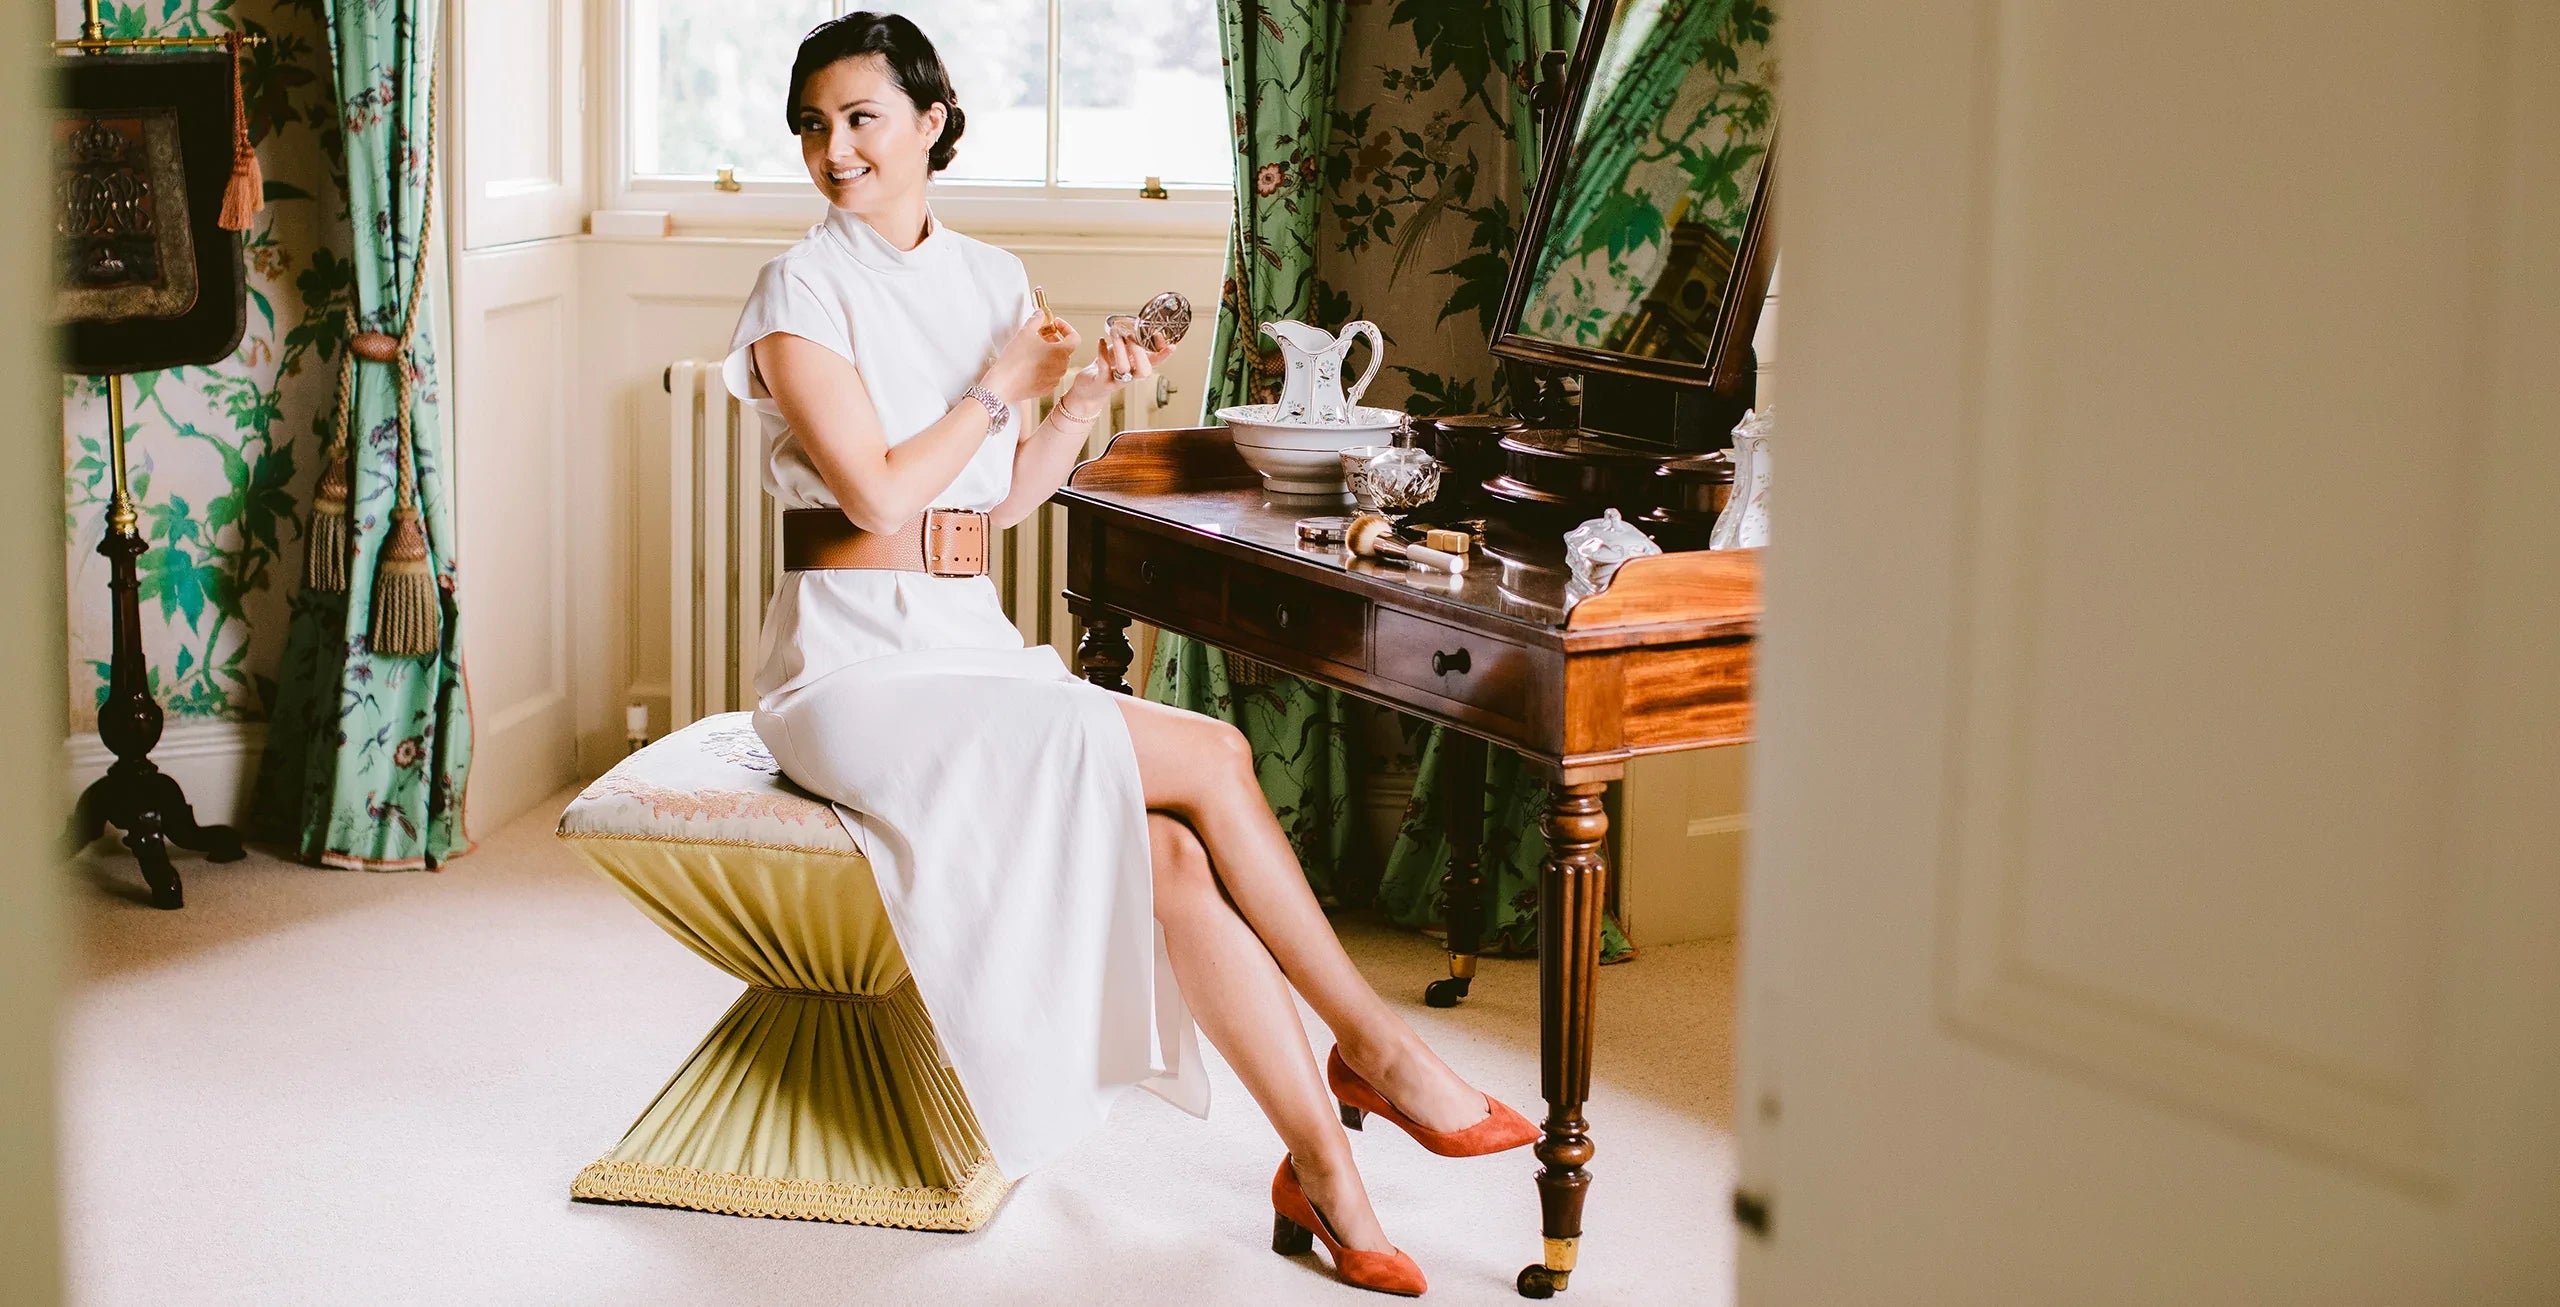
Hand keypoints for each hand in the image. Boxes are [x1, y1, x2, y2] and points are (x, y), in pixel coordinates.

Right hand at [980, 313, 1078, 404]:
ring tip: (1034, 349)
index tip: (1054, 324)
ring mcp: (1055, 379)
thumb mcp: (1025, 332)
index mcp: (1061, 352)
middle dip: (1054, 340)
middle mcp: (1062, 367)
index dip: (1066, 328)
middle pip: (1065, 349)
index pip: (1074, 338)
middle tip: (1041, 335)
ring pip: (1057, 362)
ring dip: (1049, 353)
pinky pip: (1050, 374)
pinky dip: (1044, 366)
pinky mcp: (1046, 388)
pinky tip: (1031, 363)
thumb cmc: (1016, 358)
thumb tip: (1040, 314)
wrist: (1004, 382)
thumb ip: (1036, 320)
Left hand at [1062, 320, 1177, 413]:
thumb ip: (1128, 343)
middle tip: (1131, 334)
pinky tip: (1101, 341)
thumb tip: (1134, 325)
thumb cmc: (1107, 369)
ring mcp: (1117, 381)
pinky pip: (1104, 368)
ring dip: (1120, 349)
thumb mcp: (1120, 354)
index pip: (1155, 362)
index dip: (1164, 355)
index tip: (1171, 344)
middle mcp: (1131, 376)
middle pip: (1144, 370)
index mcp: (1138, 368)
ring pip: (1123, 368)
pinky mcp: (1102, 383)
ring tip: (1115, 333)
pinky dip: (1102, 352)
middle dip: (1139, 351)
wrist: (1088, 390)